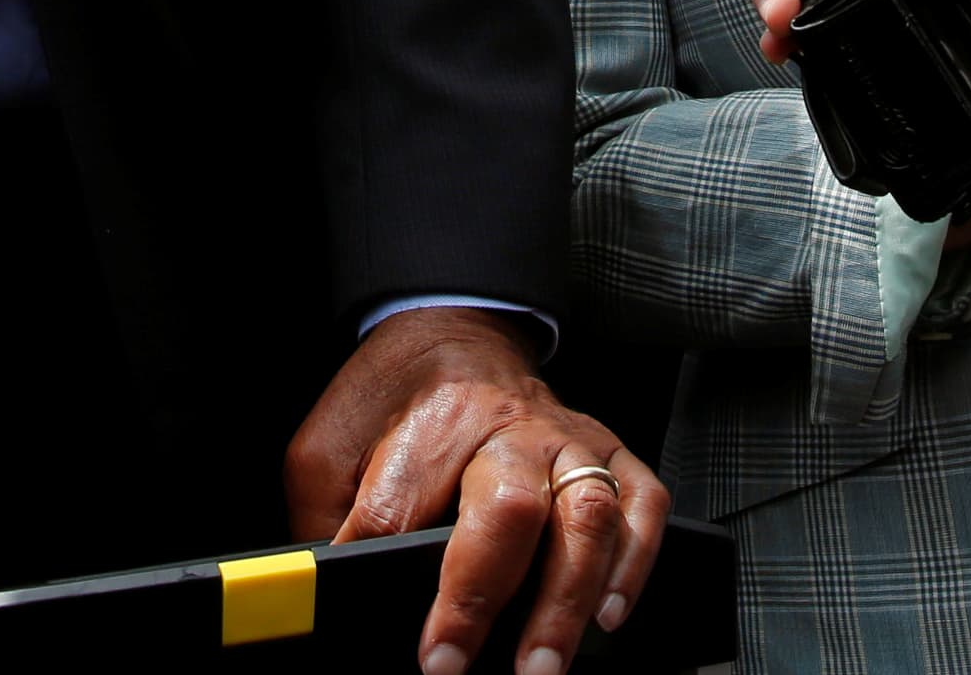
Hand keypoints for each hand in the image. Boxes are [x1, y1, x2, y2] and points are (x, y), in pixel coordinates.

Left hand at [284, 309, 667, 674]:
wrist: (452, 329)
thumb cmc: (390, 398)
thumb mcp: (328, 445)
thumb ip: (329, 517)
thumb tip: (333, 594)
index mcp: (430, 418)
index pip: (402, 509)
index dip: (391, 580)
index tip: (414, 647)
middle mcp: (507, 424)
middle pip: (507, 508)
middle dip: (482, 596)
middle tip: (458, 667)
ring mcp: (565, 437)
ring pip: (585, 515)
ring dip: (566, 599)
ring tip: (542, 666)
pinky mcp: (606, 449)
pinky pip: (641, 502)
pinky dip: (634, 560)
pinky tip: (607, 611)